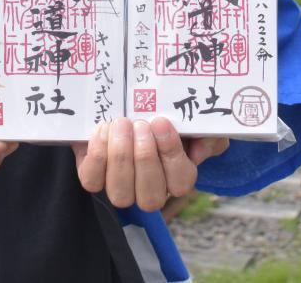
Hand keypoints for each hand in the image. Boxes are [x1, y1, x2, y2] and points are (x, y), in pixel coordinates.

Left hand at [71, 117, 229, 210]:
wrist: (127, 104)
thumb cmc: (166, 115)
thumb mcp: (194, 122)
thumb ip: (207, 135)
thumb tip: (199, 152)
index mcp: (177, 178)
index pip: (180, 183)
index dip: (170, 155)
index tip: (161, 123)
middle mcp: (149, 190)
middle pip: (151, 197)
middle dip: (145, 159)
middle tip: (140, 124)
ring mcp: (120, 187)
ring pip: (121, 193)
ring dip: (121, 157)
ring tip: (121, 124)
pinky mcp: (95, 175)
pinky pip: (92, 180)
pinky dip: (97, 156)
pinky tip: (104, 130)